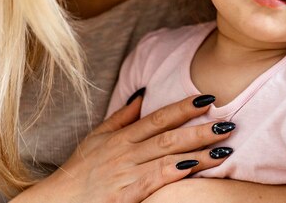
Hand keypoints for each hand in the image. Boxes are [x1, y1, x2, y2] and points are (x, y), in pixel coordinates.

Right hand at [12, 93, 233, 202]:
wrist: (58, 202)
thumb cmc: (79, 171)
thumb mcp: (97, 138)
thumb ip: (123, 117)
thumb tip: (144, 94)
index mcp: (121, 136)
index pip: (157, 117)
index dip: (183, 107)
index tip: (207, 98)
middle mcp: (126, 150)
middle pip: (169, 135)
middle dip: (200, 128)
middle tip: (228, 121)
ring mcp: (127, 172)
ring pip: (167, 156)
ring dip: (198, 151)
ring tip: (225, 146)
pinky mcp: (127, 193)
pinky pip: (156, 179)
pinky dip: (176, 171)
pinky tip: (195, 167)